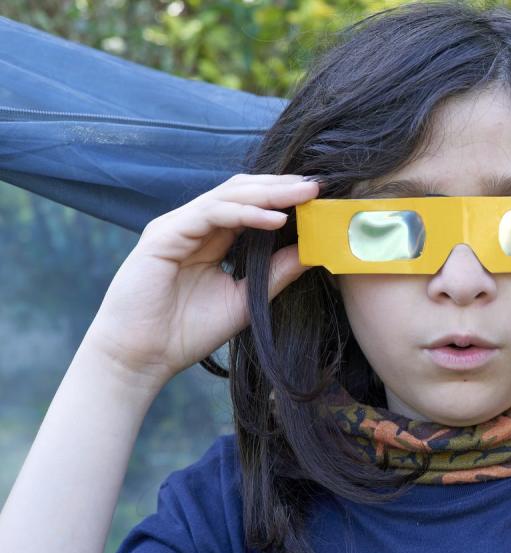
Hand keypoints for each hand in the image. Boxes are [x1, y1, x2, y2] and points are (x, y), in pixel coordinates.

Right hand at [83, 173, 319, 385]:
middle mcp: (194, 226)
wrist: (142, 357)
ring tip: (303, 195)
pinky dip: (245, 214)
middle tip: (316, 186)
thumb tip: (312, 252)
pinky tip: (275, 219)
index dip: (283, 198)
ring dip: (269, 194)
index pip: (250, 205)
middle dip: (280, 187)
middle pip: (241, 191)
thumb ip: (275, 273)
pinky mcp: (163, 235)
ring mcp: (177, 227)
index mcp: (211, 239)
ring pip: (228, 196)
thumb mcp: (245, 300)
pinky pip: (210, 214)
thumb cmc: (187, 332)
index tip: (318, 198)